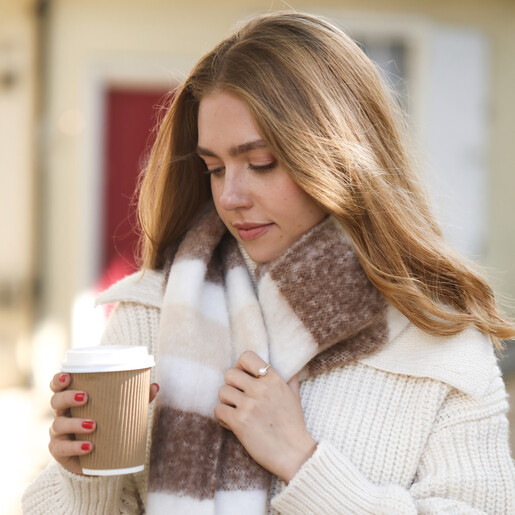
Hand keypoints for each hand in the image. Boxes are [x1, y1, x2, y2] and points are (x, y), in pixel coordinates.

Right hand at [48, 372, 158, 474]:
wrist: (100, 460)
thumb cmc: (108, 426)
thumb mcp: (120, 412)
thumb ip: (136, 398)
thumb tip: (155, 386)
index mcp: (73, 399)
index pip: (58, 385)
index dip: (59, 379)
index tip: (68, 376)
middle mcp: (62, 413)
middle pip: (56, 401)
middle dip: (68, 397)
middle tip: (85, 397)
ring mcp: (59, 433)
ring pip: (58, 424)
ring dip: (75, 423)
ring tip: (93, 425)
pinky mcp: (59, 452)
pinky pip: (62, 449)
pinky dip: (75, 447)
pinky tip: (89, 446)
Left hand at [215, 351, 316, 482]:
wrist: (295, 454)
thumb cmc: (293, 425)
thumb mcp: (294, 395)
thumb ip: (288, 378)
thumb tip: (286, 364)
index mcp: (274, 379)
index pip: (246, 356)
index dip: (241, 366)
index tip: (243, 376)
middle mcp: (261, 389)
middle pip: (230, 374)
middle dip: (232, 386)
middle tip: (239, 397)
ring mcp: (249, 405)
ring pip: (222, 391)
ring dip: (227, 402)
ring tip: (236, 411)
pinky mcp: (239, 422)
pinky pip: (218, 410)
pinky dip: (223, 417)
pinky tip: (232, 423)